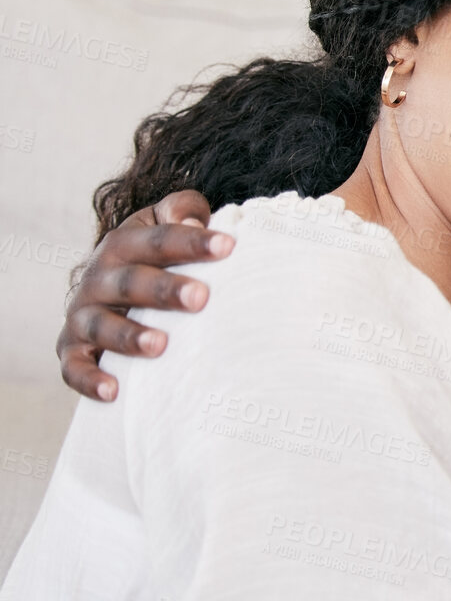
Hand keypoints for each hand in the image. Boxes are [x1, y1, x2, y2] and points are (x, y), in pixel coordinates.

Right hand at [58, 190, 226, 402]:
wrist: (107, 285)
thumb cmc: (153, 256)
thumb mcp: (164, 224)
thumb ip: (182, 210)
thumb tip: (195, 220)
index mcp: (122, 244)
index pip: (158, 240)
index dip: (192, 242)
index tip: (228, 246)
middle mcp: (98, 278)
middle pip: (130, 282)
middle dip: (164, 290)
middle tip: (202, 297)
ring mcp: (82, 314)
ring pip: (100, 325)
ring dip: (128, 336)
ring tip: (160, 344)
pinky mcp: (71, 349)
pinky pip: (72, 367)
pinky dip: (88, 379)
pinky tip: (113, 390)